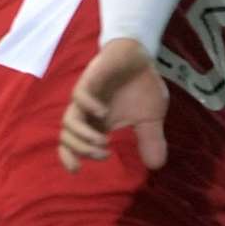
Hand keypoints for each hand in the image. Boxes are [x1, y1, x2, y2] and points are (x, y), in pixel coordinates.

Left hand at [59, 38, 167, 171]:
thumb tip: (157, 165)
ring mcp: (86, 96)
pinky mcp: (90, 79)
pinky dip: (88, 106)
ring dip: (82, 134)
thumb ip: (151, 139)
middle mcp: (86, 113)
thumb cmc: (140, 87)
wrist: (140, 55)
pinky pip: (79, 95)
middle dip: (81, 149)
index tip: (76, 170)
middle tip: (103, 154)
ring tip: (102, 141)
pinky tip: (102, 112)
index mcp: (95, 123)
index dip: (70, 157)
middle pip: (67, 136)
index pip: (73, 144)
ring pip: (69, 119)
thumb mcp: (151, 117)